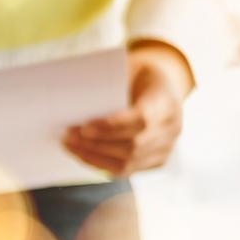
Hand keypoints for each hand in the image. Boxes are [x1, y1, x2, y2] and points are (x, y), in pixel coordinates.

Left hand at [62, 41, 191, 174]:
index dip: (112, 127)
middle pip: (133, 146)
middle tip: (67, 137)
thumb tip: (75, 104)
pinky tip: (82, 153)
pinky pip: (126, 170)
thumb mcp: (127, 69)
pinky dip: (101, 163)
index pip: (141, 120)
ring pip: (128, 163)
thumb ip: (109, 85)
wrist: (162, 87)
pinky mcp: (157, 162)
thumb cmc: (138, 75)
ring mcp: (166, 149)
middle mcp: (172, 130)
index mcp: (167, 102)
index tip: (84, 127)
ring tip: (70, 146)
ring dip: (94, 157)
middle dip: (96, 144)